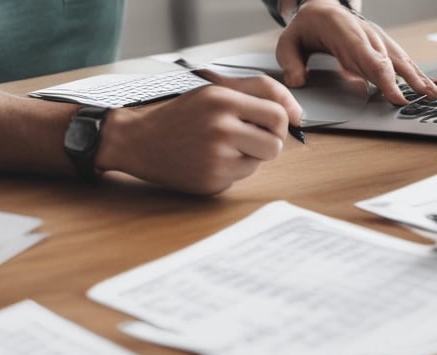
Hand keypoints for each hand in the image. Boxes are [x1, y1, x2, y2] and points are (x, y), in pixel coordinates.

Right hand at [97, 72, 302, 194]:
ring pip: (259, 163)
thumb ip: (259, 90)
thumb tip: (298, 113)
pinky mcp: (210, 182)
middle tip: (247, 137)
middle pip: (275, 145)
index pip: (278, 115)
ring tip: (222, 147)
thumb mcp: (215, 89)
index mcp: (222, 100)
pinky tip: (208, 161)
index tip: (268, 124)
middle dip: (267, 142)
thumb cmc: (180, 114)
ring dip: (249, 157)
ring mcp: (215, 159)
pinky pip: (240, 178)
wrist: (138, 141)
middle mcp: (219, 129)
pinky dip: (230, 170)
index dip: (279, 122)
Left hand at [275, 0, 436, 104]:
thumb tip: (297, 83)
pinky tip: (433, 82)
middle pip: (388, 59)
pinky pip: (400, 60)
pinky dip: (416, 72)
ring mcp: (375, 40)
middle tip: (424, 97)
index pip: (365, 54)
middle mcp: (365, 33)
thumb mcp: (287, 42)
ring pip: (399, 59)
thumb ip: (290, 63)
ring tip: (435, 93)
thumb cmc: (305, 27)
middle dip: (408, 79)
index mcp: (343, 30)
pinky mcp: (380, 47)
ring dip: (418, 76)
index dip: (382, 75)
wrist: (319, 8)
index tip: (395, 94)